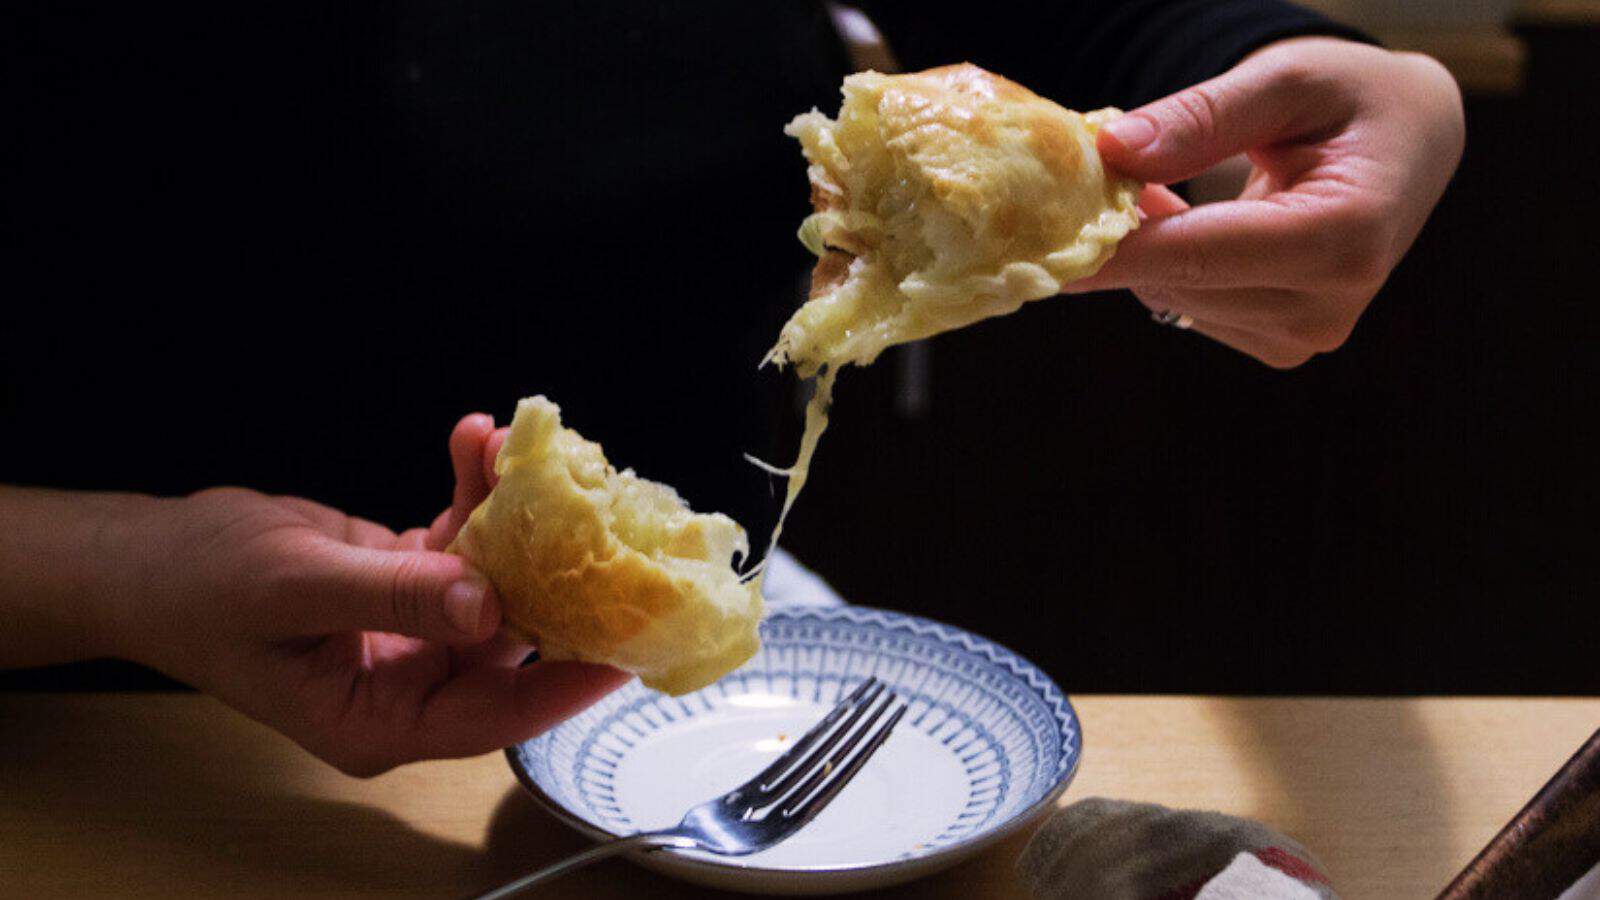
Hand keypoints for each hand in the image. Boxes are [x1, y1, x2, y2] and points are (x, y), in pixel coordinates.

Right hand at [108, 415, 627, 775]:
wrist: (157, 556)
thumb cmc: (201, 590)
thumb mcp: (295, 588)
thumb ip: (393, 595)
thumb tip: (487, 603)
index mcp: (382, 720)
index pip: (497, 715)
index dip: (566, 684)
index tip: (627, 646)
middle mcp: (411, 684)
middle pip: (512, 641)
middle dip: (552, 573)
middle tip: (597, 513)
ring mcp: (415, 634)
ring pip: (495, 580)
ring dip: (511, 514)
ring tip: (516, 448)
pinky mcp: (412, 584)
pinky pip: (464, 543)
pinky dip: (475, 495)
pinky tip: (475, 442)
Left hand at [1068, 37, 1464, 367]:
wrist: (1410, 146)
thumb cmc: (1354, 101)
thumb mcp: (1290, 79)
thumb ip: (1204, 115)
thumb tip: (1116, 150)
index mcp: (1345, 235)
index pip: (1203, 255)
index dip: (1119, 252)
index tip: (1046, 249)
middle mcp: (1330, 303)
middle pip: (1181, 278)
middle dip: (1126, 232)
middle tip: (1099, 171)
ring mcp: (1306, 334)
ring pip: (1177, 296)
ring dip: (1147, 245)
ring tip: (1159, 185)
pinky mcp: (1280, 344)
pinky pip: (1191, 306)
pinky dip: (1167, 265)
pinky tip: (1184, 221)